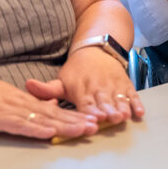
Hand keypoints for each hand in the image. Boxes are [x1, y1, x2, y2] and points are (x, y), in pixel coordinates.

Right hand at [0, 71, 96, 139]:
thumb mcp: (11, 100)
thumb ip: (31, 106)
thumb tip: (52, 108)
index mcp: (27, 103)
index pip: (56, 111)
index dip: (75, 116)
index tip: (94, 121)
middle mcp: (23, 106)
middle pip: (55, 115)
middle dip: (76, 121)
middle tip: (97, 126)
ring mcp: (11, 111)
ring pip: (42, 119)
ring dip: (64, 125)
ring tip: (83, 129)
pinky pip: (20, 125)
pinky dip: (36, 129)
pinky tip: (50, 132)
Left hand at [27, 47, 144, 123]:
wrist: (96, 50)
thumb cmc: (77, 72)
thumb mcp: (61, 80)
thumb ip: (47, 90)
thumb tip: (27, 85)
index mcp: (81, 90)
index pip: (86, 103)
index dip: (90, 110)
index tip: (94, 117)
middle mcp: (98, 88)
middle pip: (104, 102)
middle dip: (108, 110)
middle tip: (112, 118)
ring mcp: (114, 87)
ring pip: (119, 99)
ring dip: (122, 107)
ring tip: (124, 115)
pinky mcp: (125, 85)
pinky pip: (133, 95)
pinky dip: (137, 103)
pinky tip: (139, 113)